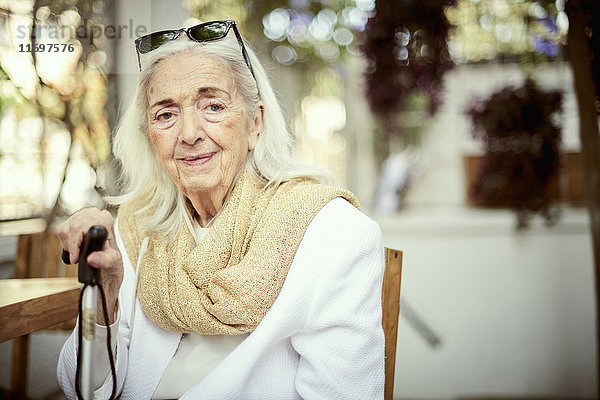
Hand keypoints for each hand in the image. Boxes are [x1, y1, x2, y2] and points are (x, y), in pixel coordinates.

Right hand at [57, 207, 122, 324]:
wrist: (108, 267)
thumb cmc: (112, 263)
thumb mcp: (113, 263)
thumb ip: (105, 260)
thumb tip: (92, 258)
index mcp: (106, 220)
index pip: (82, 225)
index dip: (76, 242)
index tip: (75, 257)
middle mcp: (96, 215)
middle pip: (72, 226)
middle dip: (72, 245)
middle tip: (77, 257)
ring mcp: (84, 216)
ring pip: (65, 229)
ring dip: (69, 245)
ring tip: (78, 253)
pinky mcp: (76, 221)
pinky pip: (62, 231)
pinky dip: (66, 243)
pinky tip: (76, 248)